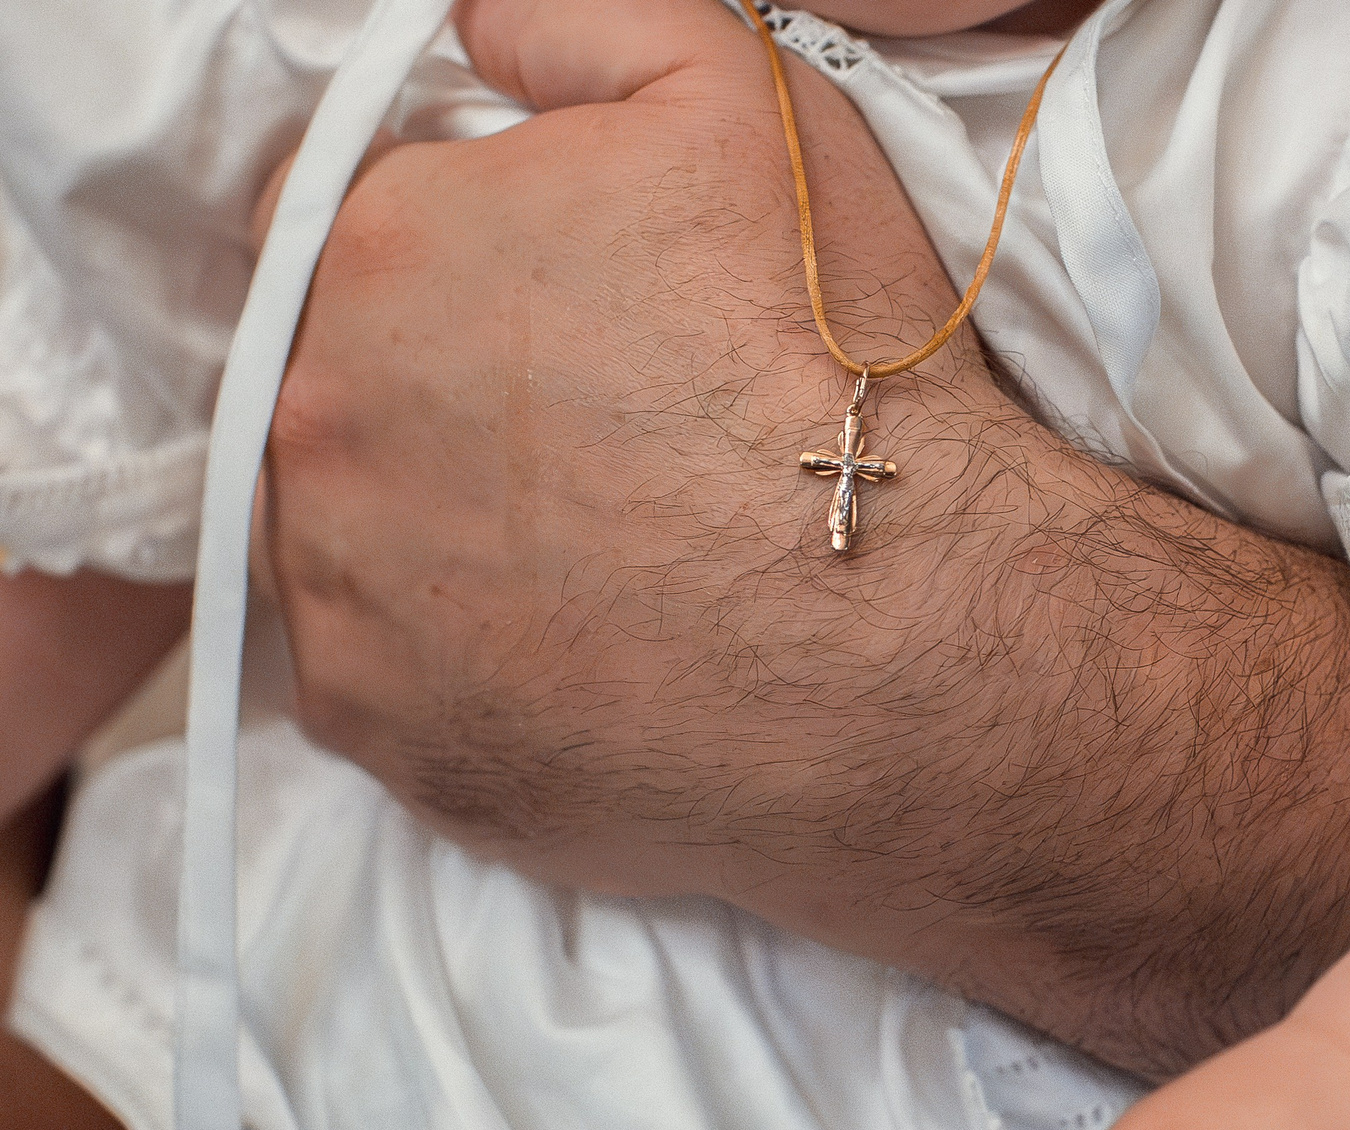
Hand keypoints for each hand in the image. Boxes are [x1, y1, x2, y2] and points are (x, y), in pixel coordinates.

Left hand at [261, 0, 1031, 903]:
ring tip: (608, 564)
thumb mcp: (744, 107)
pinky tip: (591, 657)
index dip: (463, 268)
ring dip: (442, 538)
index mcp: (387, 243)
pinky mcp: (382, 728)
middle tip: (611, 454)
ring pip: (348, 537)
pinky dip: (464, 670)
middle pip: (339, 387)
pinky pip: (383, 679)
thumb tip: (470, 30)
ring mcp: (339, 589)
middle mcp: (320, 414)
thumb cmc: (843, 374)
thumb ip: (573, 27)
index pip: (350, 228)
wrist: (918, 640)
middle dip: (449, 407)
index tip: (565, 328)